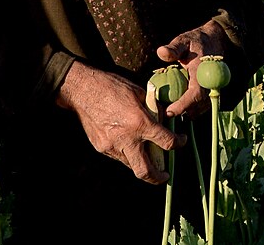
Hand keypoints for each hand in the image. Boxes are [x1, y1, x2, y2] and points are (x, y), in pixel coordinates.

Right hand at [56, 61, 184, 183]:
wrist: (82, 90)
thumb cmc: (112, 86)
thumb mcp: (139, 93)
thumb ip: (153, 109)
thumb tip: (163, 119)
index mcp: (140, 123)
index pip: (167, 142)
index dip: (179, 143)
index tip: (181, 141)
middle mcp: (126, 139)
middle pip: (145, 171)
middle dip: (158, 177)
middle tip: (165, 174)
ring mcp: (112, 146)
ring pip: (131, 164)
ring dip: (141, 162)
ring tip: (145, 153)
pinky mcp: (101, 147)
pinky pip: (118, 156)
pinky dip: (126, 152)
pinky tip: (127, 141)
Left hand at [156, 19, 227, 118]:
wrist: (214, 41)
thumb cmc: (196, 41)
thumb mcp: (183, 41)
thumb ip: (174, 48)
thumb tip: (161, 52)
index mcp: (202, 71)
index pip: (196, 93)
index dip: (183, 105)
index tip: (169, 112)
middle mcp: (210, 83)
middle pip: (198, 106)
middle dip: (181, 112)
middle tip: (163, 113)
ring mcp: (212, 88)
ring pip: (200, 108)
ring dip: (186, 112)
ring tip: (168, 110)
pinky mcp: (211, 92)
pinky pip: (201, 106)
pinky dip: (190, 109)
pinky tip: (177, 105)